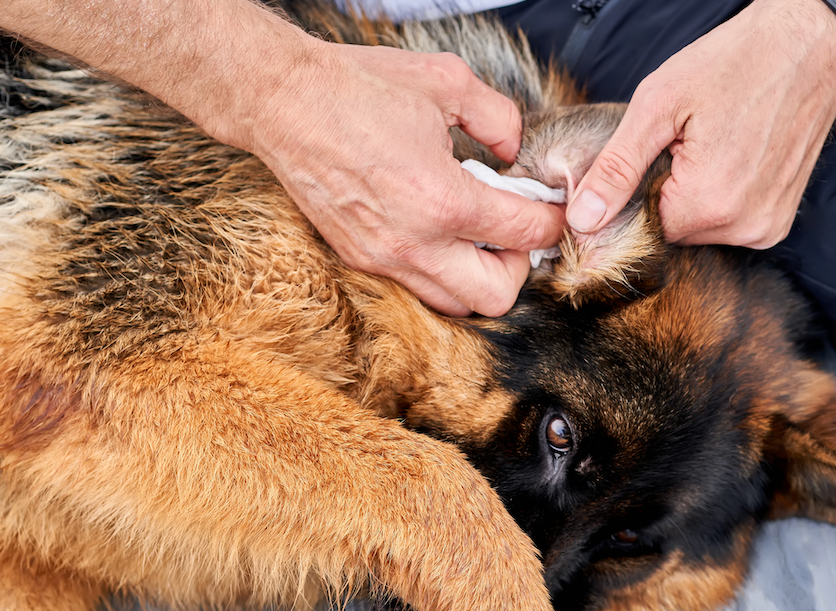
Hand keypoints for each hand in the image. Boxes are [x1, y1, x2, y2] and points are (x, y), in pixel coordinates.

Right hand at [246, 43, 565, 316]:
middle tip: (515, 231)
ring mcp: (383, 258)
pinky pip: (415, 286)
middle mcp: (415, 243)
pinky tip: (439, 231)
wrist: (284, 102)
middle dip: (519, 267)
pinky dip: (440, 271)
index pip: (525, 234)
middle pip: (496, 296)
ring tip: (477, 236)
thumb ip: (499, 119)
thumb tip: (514, 150)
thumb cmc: (359, 88)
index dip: (552, 222)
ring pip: (452, 303)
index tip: (551, 209)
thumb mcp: (448, 82)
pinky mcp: (358, 258)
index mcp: (444, 200)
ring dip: (477, 277)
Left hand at [566, 0, 835, 247]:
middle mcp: (743, 227)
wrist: (808, 43)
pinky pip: (727, 225)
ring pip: (696, 230)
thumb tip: (582, 218)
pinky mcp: (777, 222)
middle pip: (669, 232)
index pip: (638, 232)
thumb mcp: (658, 106)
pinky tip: (726, 158)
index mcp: (709, 204)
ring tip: (704, 147)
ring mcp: (765, 229)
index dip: (625, 200)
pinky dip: (717, 198)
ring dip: (688, 197)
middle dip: (658, 195)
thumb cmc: (734, 62)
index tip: (636, 161)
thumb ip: (616, 169)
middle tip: (674, 145)